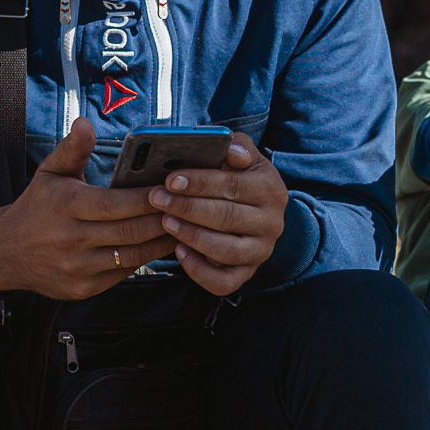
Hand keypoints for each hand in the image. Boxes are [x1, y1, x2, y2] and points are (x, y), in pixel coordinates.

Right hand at [0, 117, 175, 298]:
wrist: (5, 253)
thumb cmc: (37, 207)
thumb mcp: (50, 173)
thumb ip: (72, 148)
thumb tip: (85, 123)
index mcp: (66, 206)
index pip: (115, 204)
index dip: (147, 198)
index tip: (172, 188)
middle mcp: (71, 239)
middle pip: (130, 231)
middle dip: (163, 219)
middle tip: (188, 207)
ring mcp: (78, 267)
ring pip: (133, 256)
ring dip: (162, 242)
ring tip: (184, 225)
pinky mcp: (84, 288)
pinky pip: (124, 273)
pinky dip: (147, 259)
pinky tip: (162, 245)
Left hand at [147, 131, 288, 295]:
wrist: (259, 215)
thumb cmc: (241, 181)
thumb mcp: (244, 158)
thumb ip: (237, 147)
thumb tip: (232, 150)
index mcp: (271, 190)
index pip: (233, 185)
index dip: (200, 182)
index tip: (171, 179)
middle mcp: (272, 223)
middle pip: (227, 217)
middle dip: (188, 207)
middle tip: (157, 198)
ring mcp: (261, 251)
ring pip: (226, 250)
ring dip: (192, 236)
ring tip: (166, 221)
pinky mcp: (247, 274)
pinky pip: (224, 282)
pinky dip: (199, 270)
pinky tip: (179, 252)